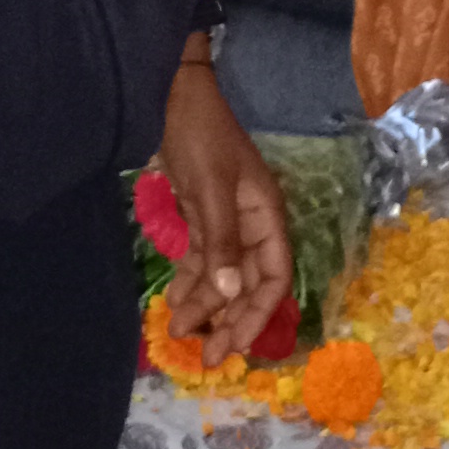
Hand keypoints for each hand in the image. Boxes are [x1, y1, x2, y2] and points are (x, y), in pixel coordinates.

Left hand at [156, 55, 292, 359]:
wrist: (175, 90)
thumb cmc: (200, 133)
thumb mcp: (211, 186)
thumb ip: (221, 241)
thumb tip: (229, 294)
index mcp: (267, 215)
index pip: (274, 276)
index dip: (258, 313)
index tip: (235, 344)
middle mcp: (252, 224)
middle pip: (248, 285)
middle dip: (230, 321)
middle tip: (208, 358)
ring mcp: (226, 221)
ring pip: (221, 278)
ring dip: (205, 307)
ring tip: (179, 333)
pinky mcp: (201, 217)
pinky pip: (200, 261)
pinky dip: (189, 284)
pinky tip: (174, 303)